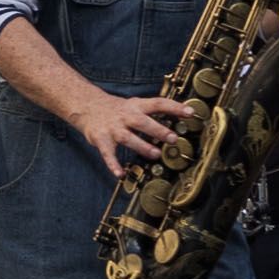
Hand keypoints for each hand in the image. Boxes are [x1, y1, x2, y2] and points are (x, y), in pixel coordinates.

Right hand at [71, 92, 197, 178]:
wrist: (87, 107)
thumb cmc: (117, 109)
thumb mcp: (135, 105)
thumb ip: (154, 111)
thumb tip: (180, 115)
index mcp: (136, 106)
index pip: (158, 103)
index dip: (174, 107)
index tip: (191, 112)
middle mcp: (125, 116)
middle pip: (142, 122)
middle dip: (158, 130)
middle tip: (173, 138)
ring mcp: (113, 128)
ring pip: (128, 138)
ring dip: (142, 146)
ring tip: (155, 154)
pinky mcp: (101, 140)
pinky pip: (108, 154)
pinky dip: (113, 165)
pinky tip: (120, 174)